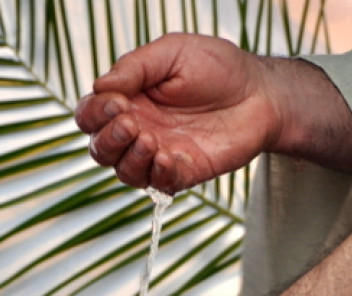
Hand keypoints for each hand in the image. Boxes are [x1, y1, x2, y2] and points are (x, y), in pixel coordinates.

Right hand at [74, 33, 280, 192]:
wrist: (260, 92)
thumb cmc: (217, 67)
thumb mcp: (172, 53)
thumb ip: (135, 67)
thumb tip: (100, 86)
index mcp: (128, 99)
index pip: (90, 116)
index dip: (95, 113)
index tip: (117, 102)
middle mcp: (139, 130)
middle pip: (101, 148)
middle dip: (109, 139)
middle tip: (132, 123)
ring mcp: (159, 154)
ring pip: (124, 172)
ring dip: (130, 159)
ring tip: (151, 140)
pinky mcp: (183, 173)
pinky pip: (158, 186)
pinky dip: (157, 175)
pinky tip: (168, 156)